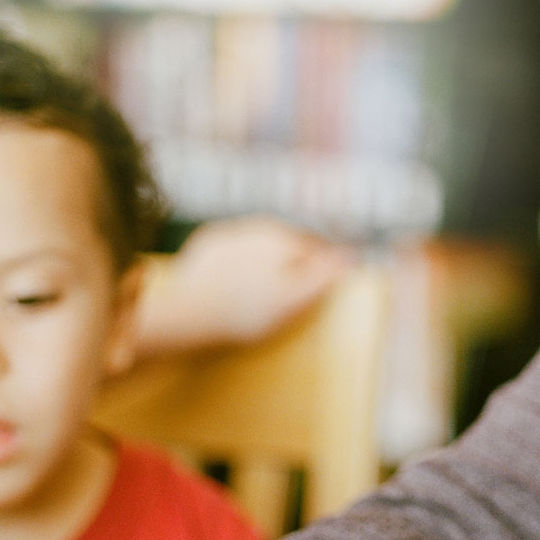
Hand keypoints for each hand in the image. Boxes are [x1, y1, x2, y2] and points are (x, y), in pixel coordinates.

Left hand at [137, 217, 355, 353]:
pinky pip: (232, 250)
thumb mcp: (294, 300)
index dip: (325, 268)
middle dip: (295, 262)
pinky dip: (238, 262)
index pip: (317, 248)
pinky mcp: (206, 244)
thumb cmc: (246, 312)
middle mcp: (258, 226)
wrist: (188, 313)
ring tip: (264, 291)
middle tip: (292, 294)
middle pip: (288, 243)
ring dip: (267, 260)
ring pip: (260, 243)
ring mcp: (230, 233)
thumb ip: (324, 276)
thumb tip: (351, 255)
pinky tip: (236, 283)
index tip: (321, 290)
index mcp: (284, 239)